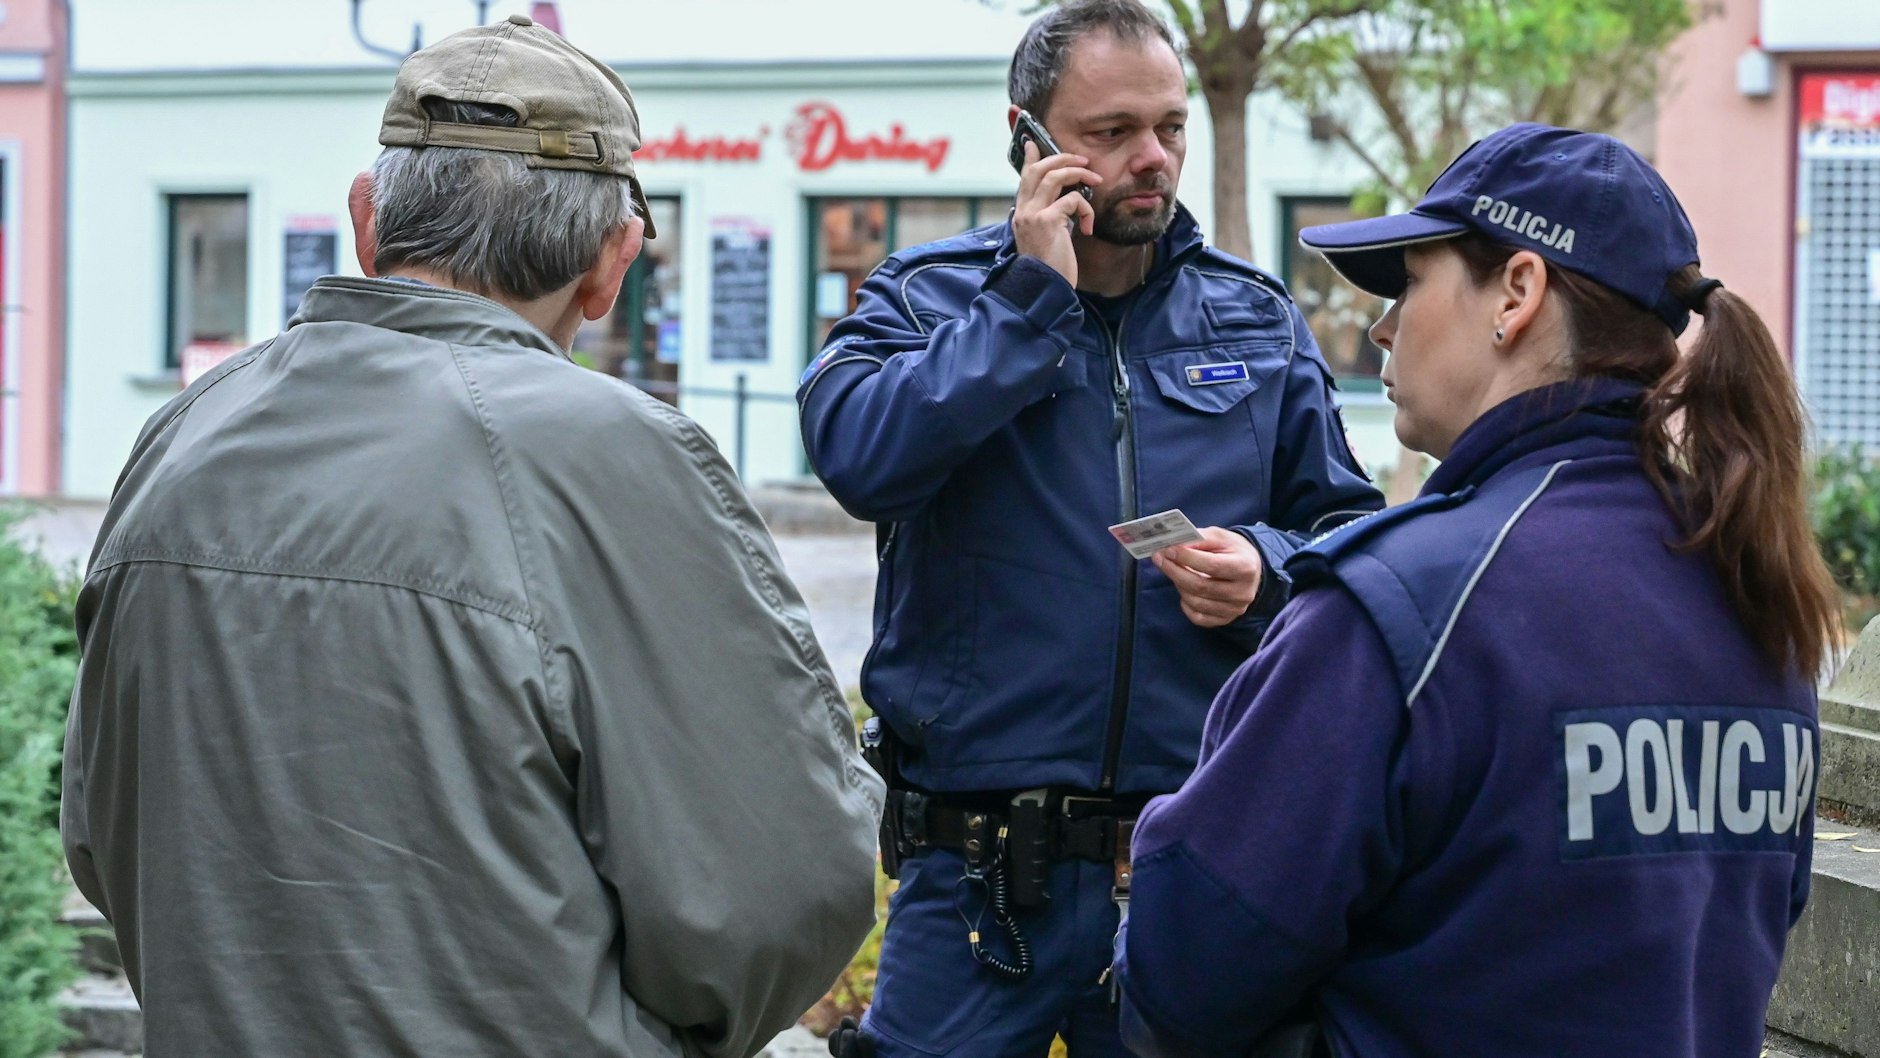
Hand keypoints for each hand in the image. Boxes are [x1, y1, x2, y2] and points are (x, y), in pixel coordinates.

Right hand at [1012, 139, 1098, 286]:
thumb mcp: (1046, 239)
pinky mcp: (1048, 221)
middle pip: (1039, 169)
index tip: (1034, 143)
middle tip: (1083, 161)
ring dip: (1079, 174)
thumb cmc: (1050, 269)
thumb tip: (1066, 202)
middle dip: (1064, 158)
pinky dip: (1087, 209)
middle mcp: (1023, 211)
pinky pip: (1073, 200)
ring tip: (1096, 181)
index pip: (1024, 177)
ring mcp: (1033, 214)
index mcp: (1022, 214)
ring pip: (1055, 176)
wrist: (1045, 290)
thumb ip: (1050, 218)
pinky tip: (1088, 227)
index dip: (1030, 157)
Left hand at [1150, 527, 1262, 627]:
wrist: (1251, 569)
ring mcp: (1234, 609)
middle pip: (1200, 586)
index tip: (1169, 550)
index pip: (1212, 565)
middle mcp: (1242, 592)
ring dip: (1178, 585)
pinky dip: (1185, 604)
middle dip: (1175, 571)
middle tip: (1160, 559)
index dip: (1187, 558)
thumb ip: (1199, 539)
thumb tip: (1175, 546)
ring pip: (1196, 602)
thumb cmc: (1233, 550)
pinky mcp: (1225, 619)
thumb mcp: (1220, 537)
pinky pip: (1198, 617)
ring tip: (1172, 570)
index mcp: (1245, 567)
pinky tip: (1184, 589)